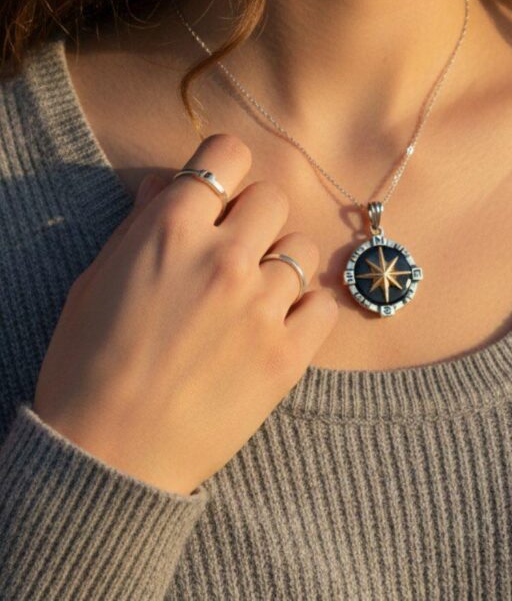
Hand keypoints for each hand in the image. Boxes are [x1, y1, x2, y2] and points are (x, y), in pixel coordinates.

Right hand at [33, 134, 338, 494]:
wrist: (106, 457)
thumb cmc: (87, 365)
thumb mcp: (97, 280)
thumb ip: (139, 224)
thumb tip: (167, 183)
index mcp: (171, 230)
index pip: (227, 154)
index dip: (225, 168)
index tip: (220, 190)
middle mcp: (223, 257)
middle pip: (272, 198)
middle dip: (253, 217)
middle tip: (232, 250)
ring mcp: (261, 306)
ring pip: (302, 248)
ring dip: (279, 265)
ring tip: (252, 297)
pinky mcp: (288, 355)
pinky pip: (324, 305)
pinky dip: (305, 311)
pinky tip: (276, 327)